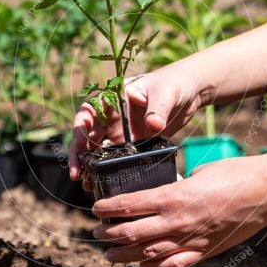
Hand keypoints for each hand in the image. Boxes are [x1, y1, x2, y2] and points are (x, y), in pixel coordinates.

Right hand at [68, 64, 203, 186]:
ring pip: (98, 148)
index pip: (90, 110)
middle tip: (76, 172)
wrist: (190, 91)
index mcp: (114, 98)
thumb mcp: (165, 93)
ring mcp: (122, 130)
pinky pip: (117, 157)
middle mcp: (113, 115)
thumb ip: (158, 108)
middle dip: (79, 153)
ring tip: (86, 183)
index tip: (80, 143)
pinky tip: (104, 182)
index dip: (81, 126)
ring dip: (90, 164)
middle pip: (88, 134)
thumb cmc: (174, 83)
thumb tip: (153, 125)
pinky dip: (109, 169)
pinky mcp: (133, 143)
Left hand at [91, 154, 266, 266]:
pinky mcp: (204, 251)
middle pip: (133, 233)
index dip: (109, 208)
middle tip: (97, 233)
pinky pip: (174, 264)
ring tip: (110, 254)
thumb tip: (162, 189)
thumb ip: (176, 186)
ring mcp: (191, 240)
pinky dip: (155, 266)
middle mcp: (178, 222)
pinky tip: (145, 265)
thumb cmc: (233, 175)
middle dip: (110, 234)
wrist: (265, 193)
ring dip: (126, 254)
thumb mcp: (198, 172)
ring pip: (149, 253)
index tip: (95, 208)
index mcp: (174, 197)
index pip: (130, 205)